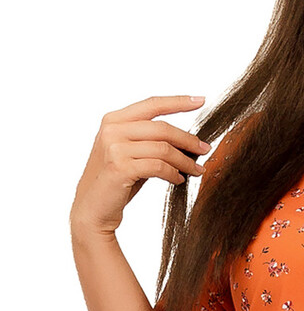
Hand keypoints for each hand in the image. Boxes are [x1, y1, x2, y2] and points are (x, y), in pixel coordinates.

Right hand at [70, 94, 211, 239]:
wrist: (92, 209)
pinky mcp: (120, 167)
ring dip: (185, 161)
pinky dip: (174, 174)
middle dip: (188, 139)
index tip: (201, 101)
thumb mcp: (130, 153)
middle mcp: (112, 130)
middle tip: (205, 149)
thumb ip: (150, 140)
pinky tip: (179, 179)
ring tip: (196, 170)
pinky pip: (159, 166)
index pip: (152, 104)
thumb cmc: (115, 182)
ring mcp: (114, 148)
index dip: (178, 102)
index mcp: (113, 120)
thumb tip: (188, 138)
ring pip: (163, 149)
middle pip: (162, 128)